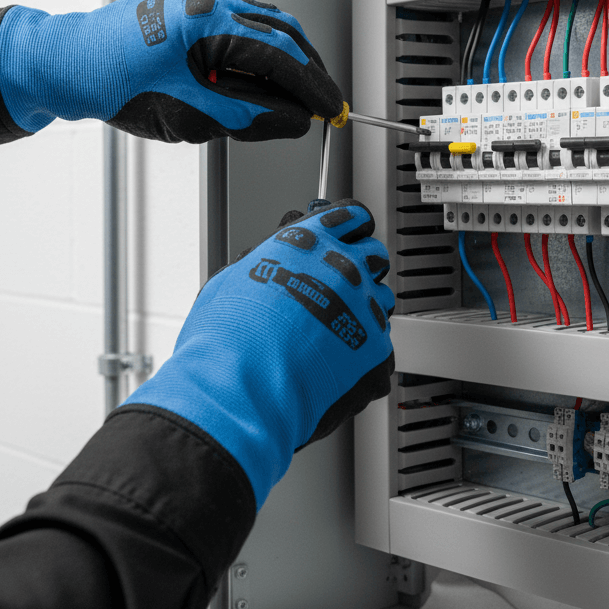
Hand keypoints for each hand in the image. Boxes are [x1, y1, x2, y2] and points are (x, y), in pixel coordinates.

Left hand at [0, 0, 343, 141]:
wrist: (68, 64)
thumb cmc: (113, 84)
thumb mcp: (190, 115)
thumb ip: (250, 118)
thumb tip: (293, 120)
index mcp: (208, 21)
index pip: (282, 56)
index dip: (313, 87)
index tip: (331, 108)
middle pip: (282, 33)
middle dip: (308, 70)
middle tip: (322, 102)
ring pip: (265, 24)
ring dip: (287, 59)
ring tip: (296, 94)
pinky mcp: (191, 2)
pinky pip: (242, 21)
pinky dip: (262, 48)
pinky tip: (263, 74)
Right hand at [123, 201, 393, 505]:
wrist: (240, 392)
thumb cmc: (225, 341)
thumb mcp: (231, 280)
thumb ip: (263, 261)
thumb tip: (268, 261)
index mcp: (309, 243)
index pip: (351, 216)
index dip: (348, 228)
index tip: (346, 236)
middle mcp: (343, 268)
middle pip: (373, 255)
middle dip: (359, 268)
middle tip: (337, 287)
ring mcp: (364, 309)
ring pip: (383, 299)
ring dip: (364, 309)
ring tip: (335, 330)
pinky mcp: (376, 350)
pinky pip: (381, 345)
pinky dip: (363, 354)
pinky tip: (338, 365)